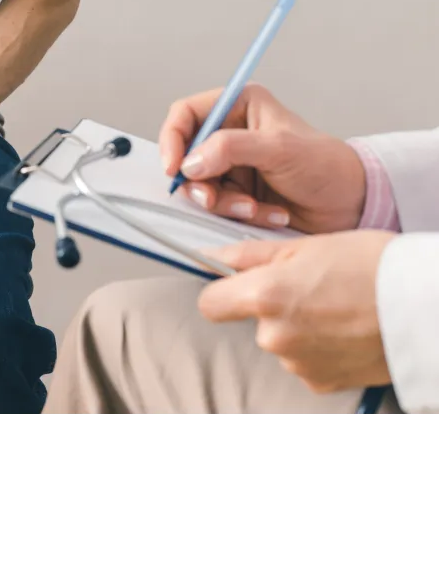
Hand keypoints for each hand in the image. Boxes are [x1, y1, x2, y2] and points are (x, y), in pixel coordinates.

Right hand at [158, 84, 366, 232]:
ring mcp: (231, 164)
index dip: (173, 139)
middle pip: (185, 155)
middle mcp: (230, 132)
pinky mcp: (235, 192)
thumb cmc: (327, 167)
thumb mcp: (279, 149)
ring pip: (197, 184)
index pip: (185, 114)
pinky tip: (266, 212)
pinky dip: (236, 213)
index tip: (175, 167)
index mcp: (239, 106)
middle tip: (212, 198)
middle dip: (199, 182)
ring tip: (251, 207)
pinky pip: (215, 205)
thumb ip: (231, 149)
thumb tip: (191, 161)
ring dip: (222, 202)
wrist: (350, 205)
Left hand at [199, 231, 393, 392]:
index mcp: (266, 296)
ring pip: (280, 341)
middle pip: (252, 321)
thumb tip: (214, 255)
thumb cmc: (373, 265)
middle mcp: (275, 335)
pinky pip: (304, 361)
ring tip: (337, 307)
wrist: (426, 305)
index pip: (210, 304)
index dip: (222, 291)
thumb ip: (250, 255)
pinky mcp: (321, 382)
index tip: (235, 284)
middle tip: (311, 286)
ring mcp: (297, 363)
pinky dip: (318, 347)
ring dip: (298, 327)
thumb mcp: (305, 245)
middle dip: (272, 306)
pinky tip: (345, 329)